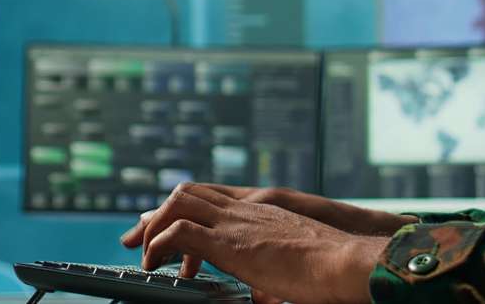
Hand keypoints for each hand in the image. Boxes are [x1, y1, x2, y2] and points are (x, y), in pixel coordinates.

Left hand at [121, 182, 388, 303]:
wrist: (345, 263)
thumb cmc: (331, 270)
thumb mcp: (294, 262)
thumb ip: (272, 271)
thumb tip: (263, 295)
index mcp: (260, 211)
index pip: (211, 196)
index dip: (182, 209)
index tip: (163, 225)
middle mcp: (244, 209)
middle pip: (187, 192)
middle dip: (157, 214)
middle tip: (139, 238)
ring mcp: (235, 222)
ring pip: (177, 202)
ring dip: (155, 226)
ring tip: (147, 256)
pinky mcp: (228, 243)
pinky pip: (179, 233)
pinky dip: (159, 245)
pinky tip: (157, 266)